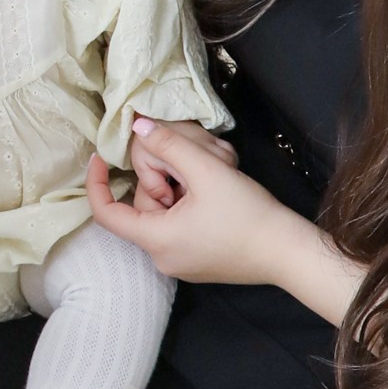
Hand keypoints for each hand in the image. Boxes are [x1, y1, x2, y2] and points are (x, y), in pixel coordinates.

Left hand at [91, 119, 309, 285]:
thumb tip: (138, 126)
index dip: (97, 182)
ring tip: (210, 174)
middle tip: (189, 160)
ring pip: (163, 212)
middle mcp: (163, 258)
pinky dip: (188, 202)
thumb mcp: (207, 172)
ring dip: (178, 187)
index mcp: (156, 241)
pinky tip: (215, 192)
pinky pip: (179, 225)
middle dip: (159, 177)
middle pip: (143, 206)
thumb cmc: (249, 215)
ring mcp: (182, 262)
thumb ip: (169, 145)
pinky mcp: (200, 260)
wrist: (290, 252)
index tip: (101, 156)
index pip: (106, 213)